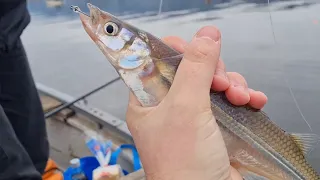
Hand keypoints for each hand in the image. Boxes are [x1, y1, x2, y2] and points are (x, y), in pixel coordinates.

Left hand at [126, 26, 266, 179]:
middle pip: (191, 71)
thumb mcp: (185, 109)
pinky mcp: (214, 126)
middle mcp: (168, 108)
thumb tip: (206, 36)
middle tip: (222, 82)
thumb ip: (194, 69)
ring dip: (232, 84)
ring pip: (213, 85)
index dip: (178, 53)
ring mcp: (192, 117)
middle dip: (213, 71)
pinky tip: (253, 101)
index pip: (157, 63)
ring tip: (240, 95)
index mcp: (147, 102)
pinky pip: (228, 102)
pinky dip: (243, 98)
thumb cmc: (182, 164)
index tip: (197, 51)